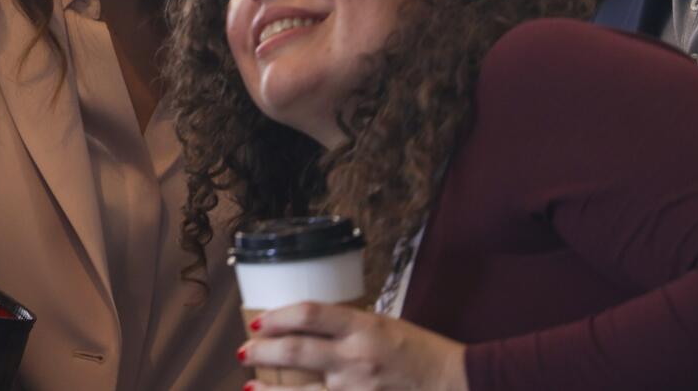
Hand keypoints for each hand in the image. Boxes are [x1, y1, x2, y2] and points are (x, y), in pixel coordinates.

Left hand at [242, 302, 469, 390]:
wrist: (453, 383)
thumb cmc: (419, 351)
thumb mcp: (384, 324)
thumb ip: (348, 327)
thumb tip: (308, 325)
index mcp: (364, 327)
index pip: (310, 314)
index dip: (278, 316)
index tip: (259, 319)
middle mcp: (356, 358)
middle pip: (296, 350)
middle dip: (263, 349)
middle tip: (244, 349)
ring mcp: (357, 390)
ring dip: (270, 389)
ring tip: (249, 384)